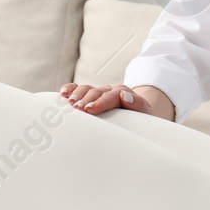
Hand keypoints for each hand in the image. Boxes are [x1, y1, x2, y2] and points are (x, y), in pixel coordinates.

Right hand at [57, 83, 174, 120]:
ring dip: (77, 95)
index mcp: (125, 94)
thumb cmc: (141, 119)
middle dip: (86, 99)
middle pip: (97, 91)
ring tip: (68, 103)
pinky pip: (79, 89)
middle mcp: (110, 91)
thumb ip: (138, 105)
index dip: (100, 102)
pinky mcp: (90, 95)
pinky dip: (70, 89)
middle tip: (77, 108)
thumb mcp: (145, 114)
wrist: (139, 116)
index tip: (91, 108)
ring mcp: (99, 92)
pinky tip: (63, 93)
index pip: (112, 95)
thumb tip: (125, 96)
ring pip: (86, 89)